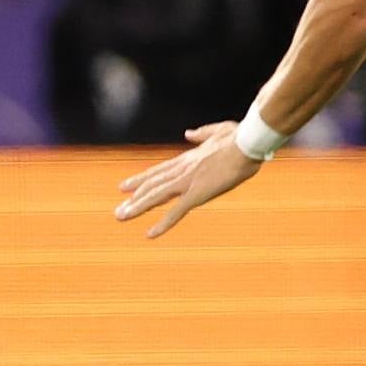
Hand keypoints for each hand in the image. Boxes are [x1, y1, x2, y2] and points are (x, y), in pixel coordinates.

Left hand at [114, 123, 260, 238]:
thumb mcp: (217, 130)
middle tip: (118, 210)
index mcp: (188, 158)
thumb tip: (189, 133)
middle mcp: (182, 170)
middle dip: (134, 197)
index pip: (159, 171)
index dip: (141, 179)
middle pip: (152, 185)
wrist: (246, 143)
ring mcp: (188, 182)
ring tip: (121, 217)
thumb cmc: (238, 136)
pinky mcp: (197, 193)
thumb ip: (201, 133)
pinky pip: (176, 212)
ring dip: (138, 208)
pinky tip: (150, 234)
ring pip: (156, 197)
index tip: (125, 186)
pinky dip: (162, 223)